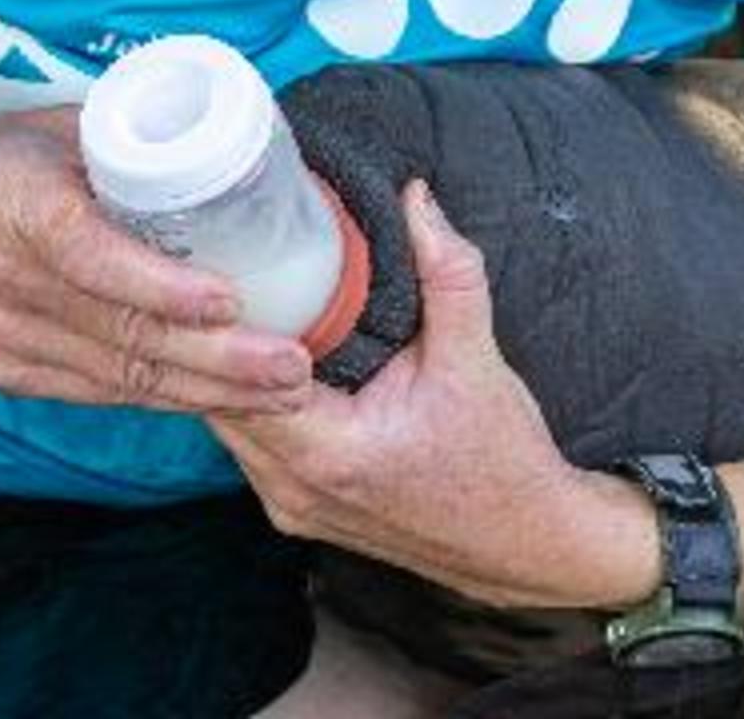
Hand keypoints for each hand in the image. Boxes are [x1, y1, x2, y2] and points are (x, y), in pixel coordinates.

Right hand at [0, 104, 316, 413]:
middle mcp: (6, 284)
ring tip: (279, 394)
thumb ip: (123, 148)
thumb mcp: (42, 133)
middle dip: (219, 362)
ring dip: (206, 393)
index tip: (232, 300)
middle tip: (294, 368)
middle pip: (124, 337)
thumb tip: (218, 147)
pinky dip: (159, 398)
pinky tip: (216, 401)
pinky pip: (94, 392)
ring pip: (118, 378)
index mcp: (18, 211)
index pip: (97, 261)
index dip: (167, 289)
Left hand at [210, 181, 660, 610]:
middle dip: (219, 338)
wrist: (525, 542)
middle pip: (218, 400)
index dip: (229, 320)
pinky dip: (251, 399)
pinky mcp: (299, 506)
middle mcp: (293, 488)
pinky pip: (250, 443)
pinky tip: (267, 357)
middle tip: (228, 267)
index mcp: (327, 454)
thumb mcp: (477, 359)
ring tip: (243, 302)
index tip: (231, 263)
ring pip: (227, 424)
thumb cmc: (502, 464)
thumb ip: (447, 273)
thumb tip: (417, 200)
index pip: (238, 379)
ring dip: (230, 370)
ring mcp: (290, 504)